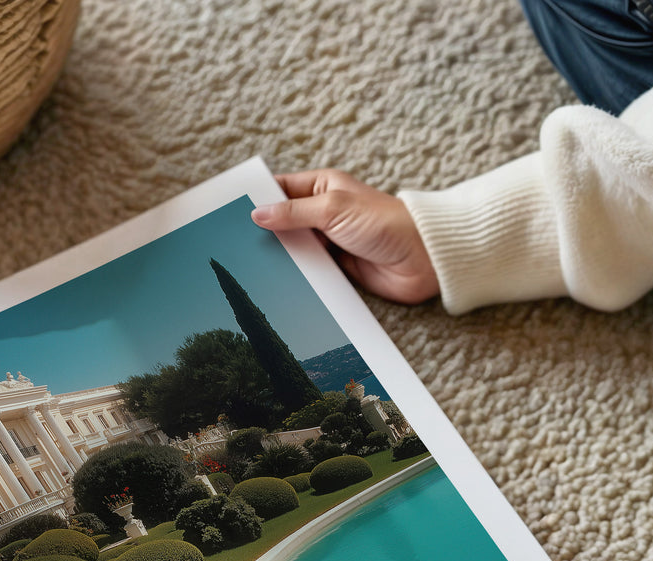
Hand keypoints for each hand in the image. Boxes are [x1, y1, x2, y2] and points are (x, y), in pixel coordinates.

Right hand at [251, 169, 438, 303]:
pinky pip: (308, 270)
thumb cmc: (385, 222)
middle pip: (283, 221)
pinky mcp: (336, 267)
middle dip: (263, 231)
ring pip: (293, 248)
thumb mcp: (333, 209)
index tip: (231, 210)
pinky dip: (294, 275)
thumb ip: (293, 213)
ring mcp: (329, 241)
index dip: (258, 198)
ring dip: (278, 256)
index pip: (280, 189)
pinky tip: (275, 281)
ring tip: (247, 264)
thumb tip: (258, 213)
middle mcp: (323, 212)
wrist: (421, 259)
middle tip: (233, 242)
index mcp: (322, 187)